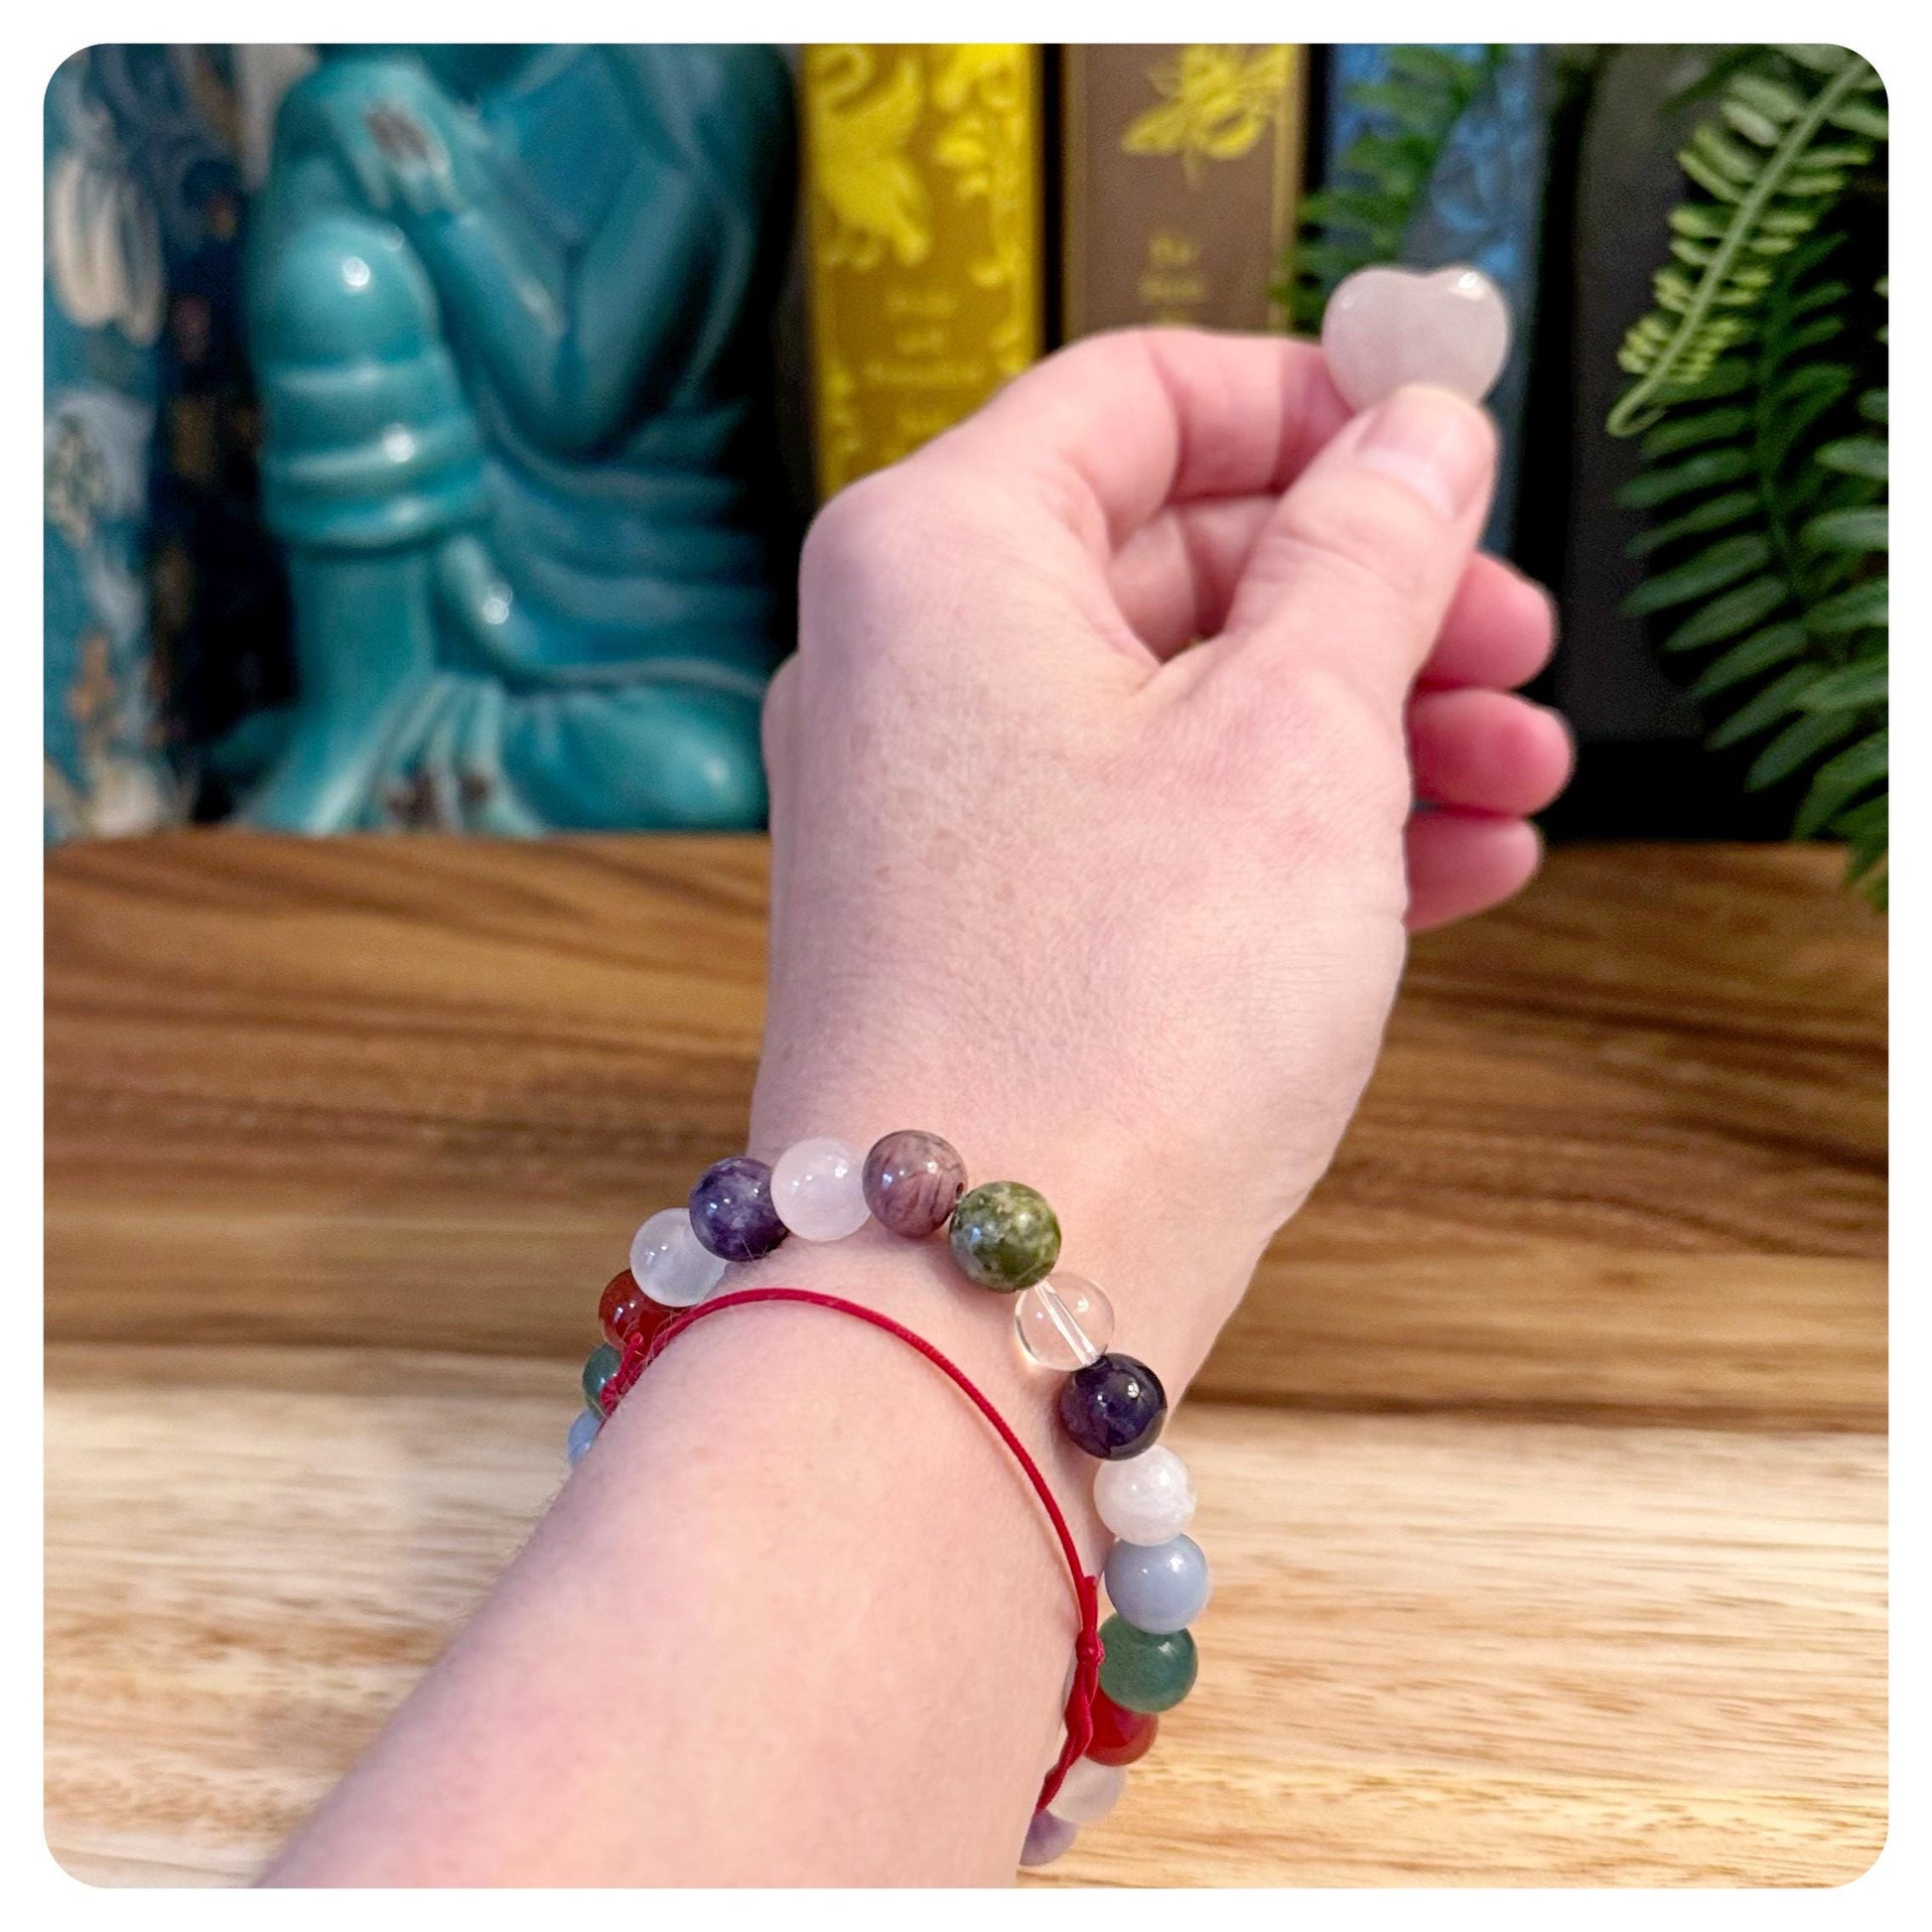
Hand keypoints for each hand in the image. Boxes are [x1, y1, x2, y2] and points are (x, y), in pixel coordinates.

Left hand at [753, 331, 1569, 1376]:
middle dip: (1369, 603)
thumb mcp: (1293, 736)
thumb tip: (1416, 430)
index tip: (1443, 453)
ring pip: (1178, 710)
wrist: (973, 1294)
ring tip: (1519, 785)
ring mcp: (933, 808)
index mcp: (940, 552)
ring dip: (1361, 733)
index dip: (1310, 405)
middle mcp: (903, 665)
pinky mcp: (976, 928)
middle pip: (1171, 562)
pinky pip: (1148, 829)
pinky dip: (1289, 833)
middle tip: (1515, 654)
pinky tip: (1449, 870)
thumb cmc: (1118, 999)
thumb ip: (1365, 554)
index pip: (1138, 397)